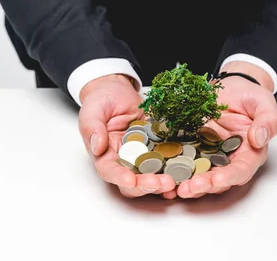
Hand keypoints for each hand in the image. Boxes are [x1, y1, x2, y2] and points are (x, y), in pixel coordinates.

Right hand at [78, 75, 175, 197]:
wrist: (118, 91)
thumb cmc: (102, 101)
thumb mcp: (93, 110)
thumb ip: (92, 127)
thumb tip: (97, 146)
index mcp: (105, 154)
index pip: (110, 171)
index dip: (120, 178)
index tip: (130, 181)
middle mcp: (124, 159)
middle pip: (132, 181)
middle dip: (145, 185)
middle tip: (159, 182)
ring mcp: (142, 155)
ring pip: (151, 175)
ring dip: (161, 182)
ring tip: (173, 182)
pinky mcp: (157, 146)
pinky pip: (166, 160)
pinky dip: (174, 168)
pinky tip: (185, 173)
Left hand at [174, 69, 276, 198]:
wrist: (232, 85)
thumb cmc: (250, 95)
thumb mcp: (264, 103)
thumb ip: (267, 121)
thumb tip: (259, 139)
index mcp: (249, 153)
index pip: (241, 171)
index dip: (229, 177)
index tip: (216, 180)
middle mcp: (228, 158)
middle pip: (217, 179)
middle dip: (202, 185)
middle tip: (187, 188)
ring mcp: (208, 153)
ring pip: (197, 173)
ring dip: (185, 181)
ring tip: (171, 186)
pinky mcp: (192, 144)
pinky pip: (181, 156)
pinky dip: (171, 165)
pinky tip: (159, 170)